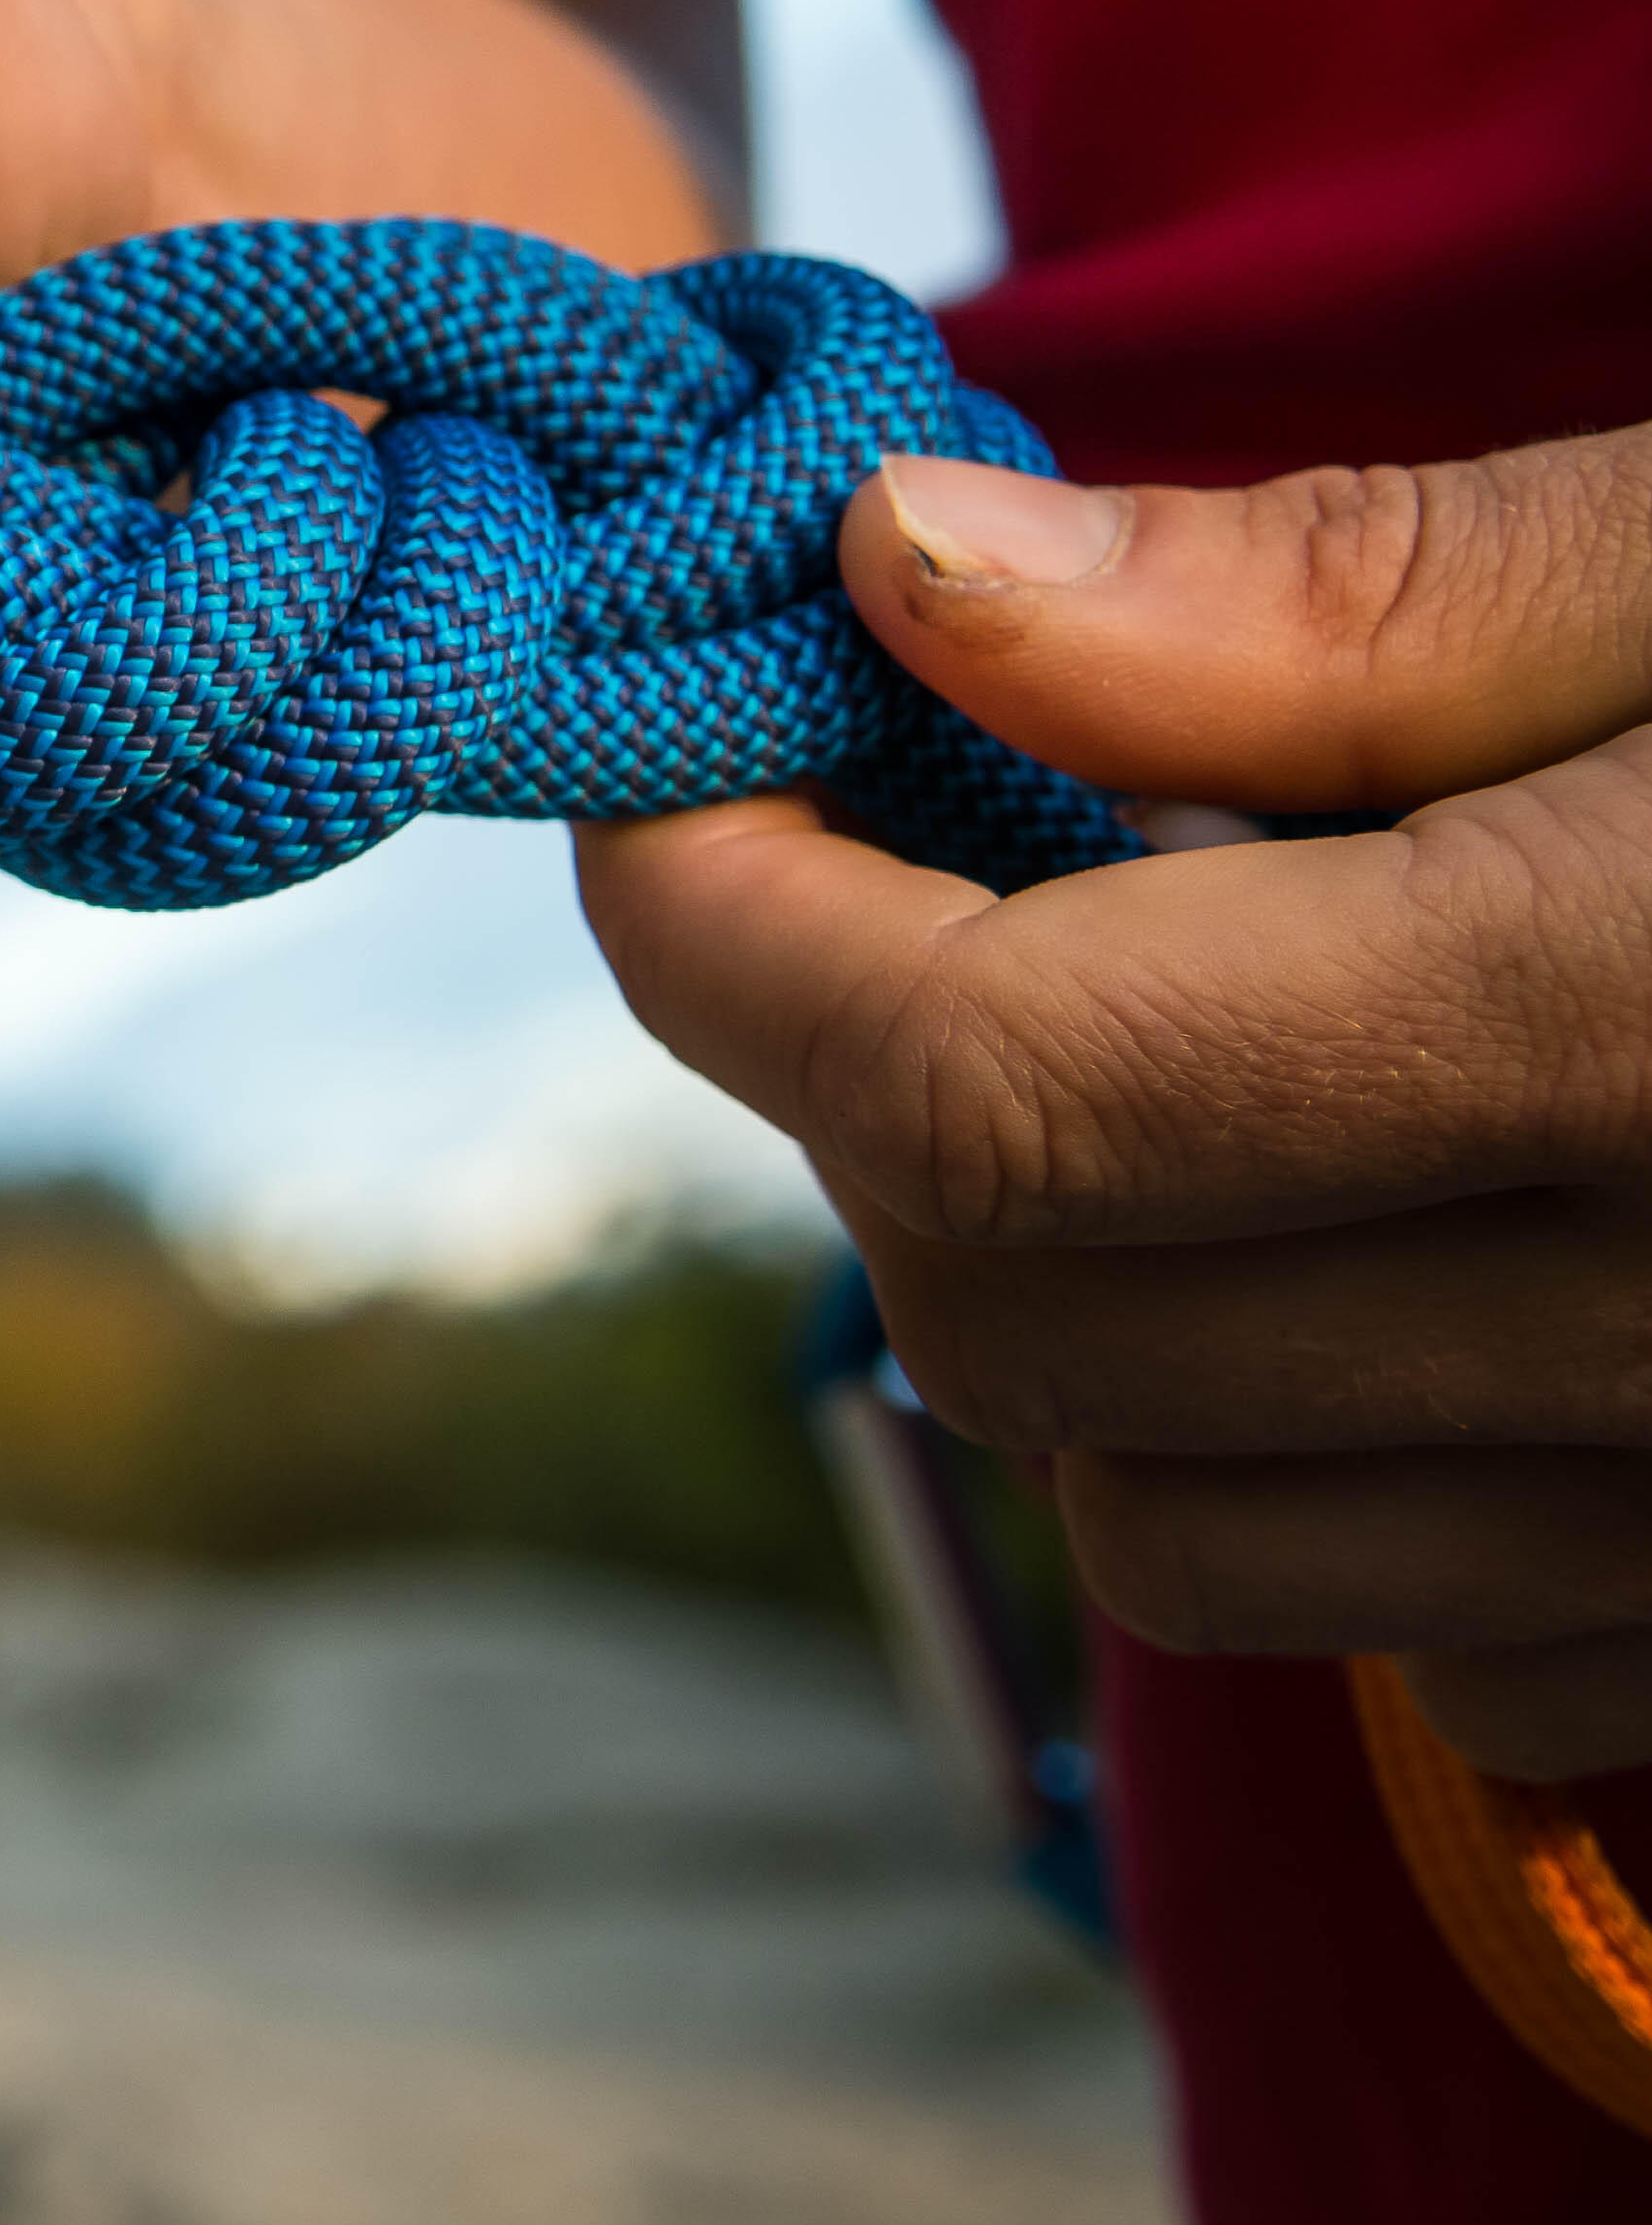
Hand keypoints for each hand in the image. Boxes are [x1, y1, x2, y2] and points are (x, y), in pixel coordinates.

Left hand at [583, 431, 1651, 1780]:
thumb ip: (1333, 602)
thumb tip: (901, 575)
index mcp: (1638, 1029)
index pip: (985, 1080)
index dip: (738, 933)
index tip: (669, 785)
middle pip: (1012, 1305)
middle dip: (885, 1081)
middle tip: (950, 875)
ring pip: (1160, 1523)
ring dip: (1084, 1292)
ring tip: (1224, 1051)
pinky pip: (1410, 1650)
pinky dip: (1327, 1470)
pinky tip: (1421, 1254)